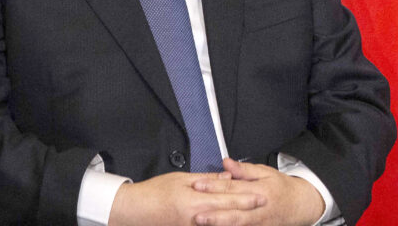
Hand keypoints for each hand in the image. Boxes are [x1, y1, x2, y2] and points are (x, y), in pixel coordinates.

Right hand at [108, 171, 265, 225]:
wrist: (134, 211)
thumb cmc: (154, 193)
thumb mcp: (180, 179)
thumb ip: (205, 179)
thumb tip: (224, 177)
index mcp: (196, 200)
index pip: (226, 197)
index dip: (245, 196)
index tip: (260, 194)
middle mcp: (197, 217)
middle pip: (227, 212)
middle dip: (247, 209)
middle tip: (264, 205)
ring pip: (220, 223)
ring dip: (236, 220)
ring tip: (253, 217)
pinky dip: (220, 224)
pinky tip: (229, 222)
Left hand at [190, 158, 324, 225]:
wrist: (300, 205)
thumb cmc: (281, 188)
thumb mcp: (266, 172)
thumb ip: (244, 170)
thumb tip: (226, 162)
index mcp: (260, 190)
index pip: (233, 189)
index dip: (214, 187)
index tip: (198, 185)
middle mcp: (259, 209)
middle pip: (234, 213)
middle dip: (214, 214)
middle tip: (196, 214)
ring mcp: (260, 224)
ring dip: (220, 225)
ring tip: (202, 224)